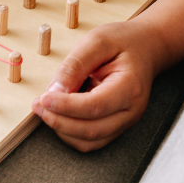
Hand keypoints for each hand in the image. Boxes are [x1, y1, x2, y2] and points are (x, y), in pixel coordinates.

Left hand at [31, 19, 167, 151]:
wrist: (146, 48)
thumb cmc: (123, 42)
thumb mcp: (97, 40)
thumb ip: (75, 65)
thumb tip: (54, 90)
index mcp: (130, 87)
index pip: (95, 106)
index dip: (66, 106)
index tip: (43, 98)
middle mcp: (131, 111)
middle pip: (91, 131)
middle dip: (59, 122)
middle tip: (38, 105)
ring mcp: (125, 122)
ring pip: (89, 141)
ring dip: (62, 130)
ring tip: (45, 109)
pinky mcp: (116, 126)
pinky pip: (90, 140)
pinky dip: (70, 132)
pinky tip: (59, 114)